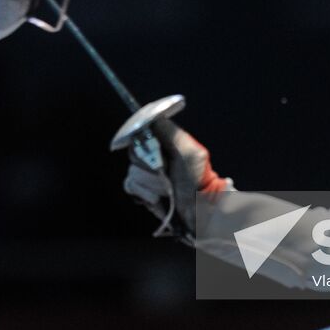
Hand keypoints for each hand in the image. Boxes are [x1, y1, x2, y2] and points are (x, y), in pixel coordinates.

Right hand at [123, 118, 231, 238]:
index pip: (141, 130)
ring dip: (152, 182)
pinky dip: (145, 193)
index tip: (154, 149)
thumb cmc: (198, 180)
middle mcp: (154, 154)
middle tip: (166, 172)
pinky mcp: (141, 189)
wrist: (198, 212)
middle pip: (134, 151)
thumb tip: (152, 117)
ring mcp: (147, 172)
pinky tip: (159, 196)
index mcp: (165, 141)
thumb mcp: (190, 151)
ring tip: (167, 188)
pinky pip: (131, 185)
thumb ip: (170, 132)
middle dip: (151, 165)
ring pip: (133, 170)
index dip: (143, 140)